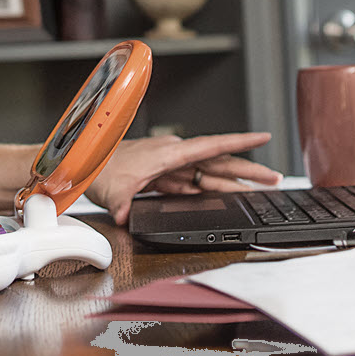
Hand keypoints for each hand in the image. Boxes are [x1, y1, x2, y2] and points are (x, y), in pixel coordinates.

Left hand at [86, 132, 280, 223]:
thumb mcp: (112, 192)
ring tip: (258, 191)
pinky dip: (212, 191)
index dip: (239, 142)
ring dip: (233, 183)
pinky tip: (225, 198)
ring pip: (208, 174)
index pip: (211, 146)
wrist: (81, 163)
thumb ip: (124, 207)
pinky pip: (194, 183)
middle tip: (274, 179)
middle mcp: (172, 156)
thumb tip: (129, 219)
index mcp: (168, 153)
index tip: (263, 136)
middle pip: (217, 163)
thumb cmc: (97, 168)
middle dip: (247, 170)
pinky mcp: (163, 176)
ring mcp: (169, 165)